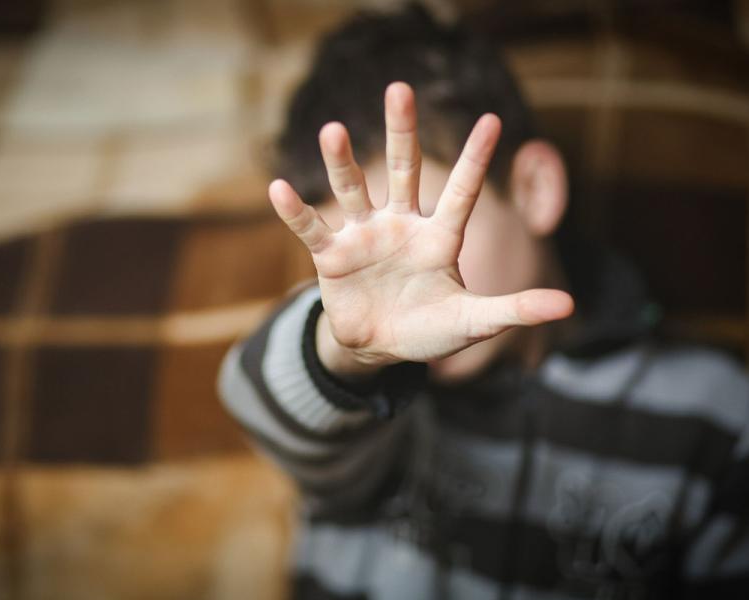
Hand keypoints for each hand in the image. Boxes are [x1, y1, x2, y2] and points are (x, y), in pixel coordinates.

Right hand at [269, 82, 573, 375]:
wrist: (380, 346)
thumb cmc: (429, 329)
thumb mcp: (473, 322)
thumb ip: (514, 309)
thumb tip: (569, 306)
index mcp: (439, 237)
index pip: (461, 191)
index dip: (474, 159)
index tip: (491, 120)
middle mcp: (401, 225)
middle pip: (403, 171)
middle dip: (401, 132)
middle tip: (399, 88)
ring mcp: (365, 236)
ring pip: (353, 190)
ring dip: (343, 162)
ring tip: (333, 130)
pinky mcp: (332, 256)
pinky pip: (312, 228)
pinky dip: (294, 211)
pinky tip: (278, 188)